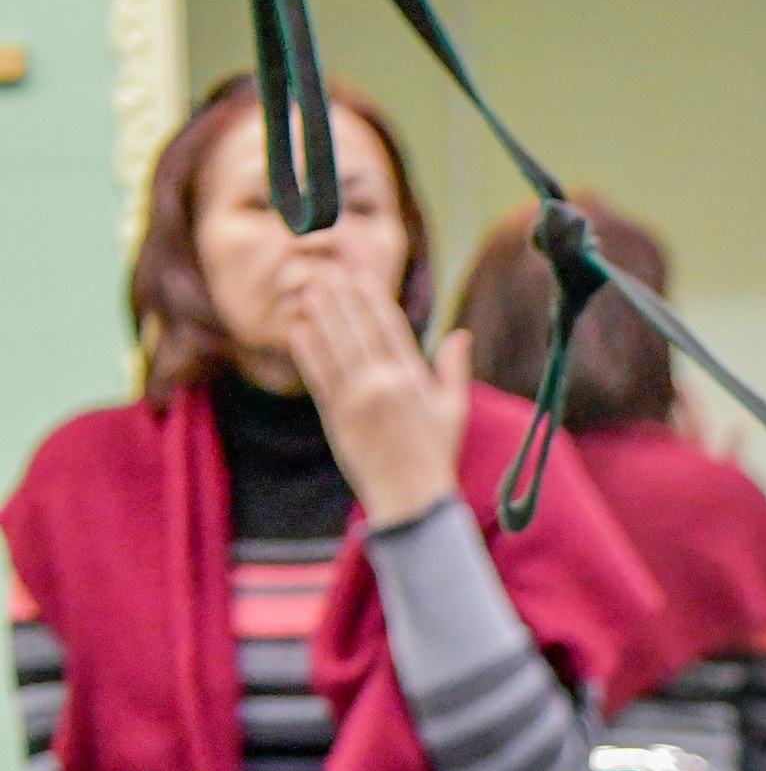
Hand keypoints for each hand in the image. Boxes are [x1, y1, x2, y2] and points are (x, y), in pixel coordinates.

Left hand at [280, 271, 468, 529]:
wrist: (410, 499)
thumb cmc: (435, 455)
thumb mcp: (454, 410)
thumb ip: (454, 370)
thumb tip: (460, 335)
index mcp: (413, 379)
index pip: (391, 328)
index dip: (374, 299)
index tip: (361, 276)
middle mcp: (383, 385)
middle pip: (359, 331)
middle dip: (343, 299)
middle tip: (328, 271)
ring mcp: (357, 400)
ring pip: (336, 348)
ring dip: (322, 317)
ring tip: (310, 290)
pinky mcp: (337, 418)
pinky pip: (320, 378)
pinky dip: (309, 353)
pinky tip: (300, 331)